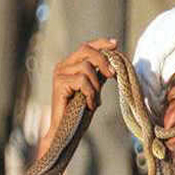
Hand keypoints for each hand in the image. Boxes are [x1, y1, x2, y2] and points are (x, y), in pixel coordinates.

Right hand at [38, 38, 118, 159]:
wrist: (64, 131)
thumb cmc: (78, 113)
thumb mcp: (92, 90)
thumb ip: (99, 76)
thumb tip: (113, 64)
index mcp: (69, 65)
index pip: (86, 47)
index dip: (101, 43)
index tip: (115, 44)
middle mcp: (62, 66)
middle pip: (86, 50)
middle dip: (103, 61)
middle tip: (112, 75)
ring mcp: (59, 73)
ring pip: (86, 67)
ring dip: (95, 85)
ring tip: (93, 100)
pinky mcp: (59, 83)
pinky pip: (82, 81)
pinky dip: (90, 93)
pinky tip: (89, 105)